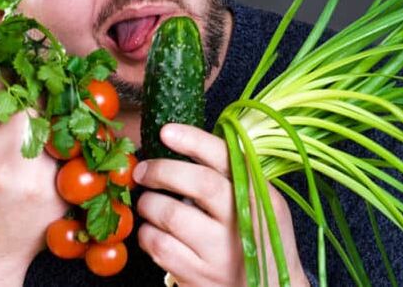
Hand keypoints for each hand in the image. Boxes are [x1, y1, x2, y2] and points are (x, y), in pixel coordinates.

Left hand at [134, 124, 308, 286]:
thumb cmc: (256, 236)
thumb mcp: (260, 202)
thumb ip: (233, 175)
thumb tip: (185, 141)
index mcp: (260, 196)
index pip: (226, 159)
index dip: (193, 141)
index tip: (166, 131)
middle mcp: (243, 223)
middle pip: (198, 184)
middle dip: (161, 171)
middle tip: (142, 171)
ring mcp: (220, 253)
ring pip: (170, 215)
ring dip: (148, 204)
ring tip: (148, 202)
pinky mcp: (199, 277)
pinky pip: (159, 247)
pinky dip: (148, 233)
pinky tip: (153, 230)